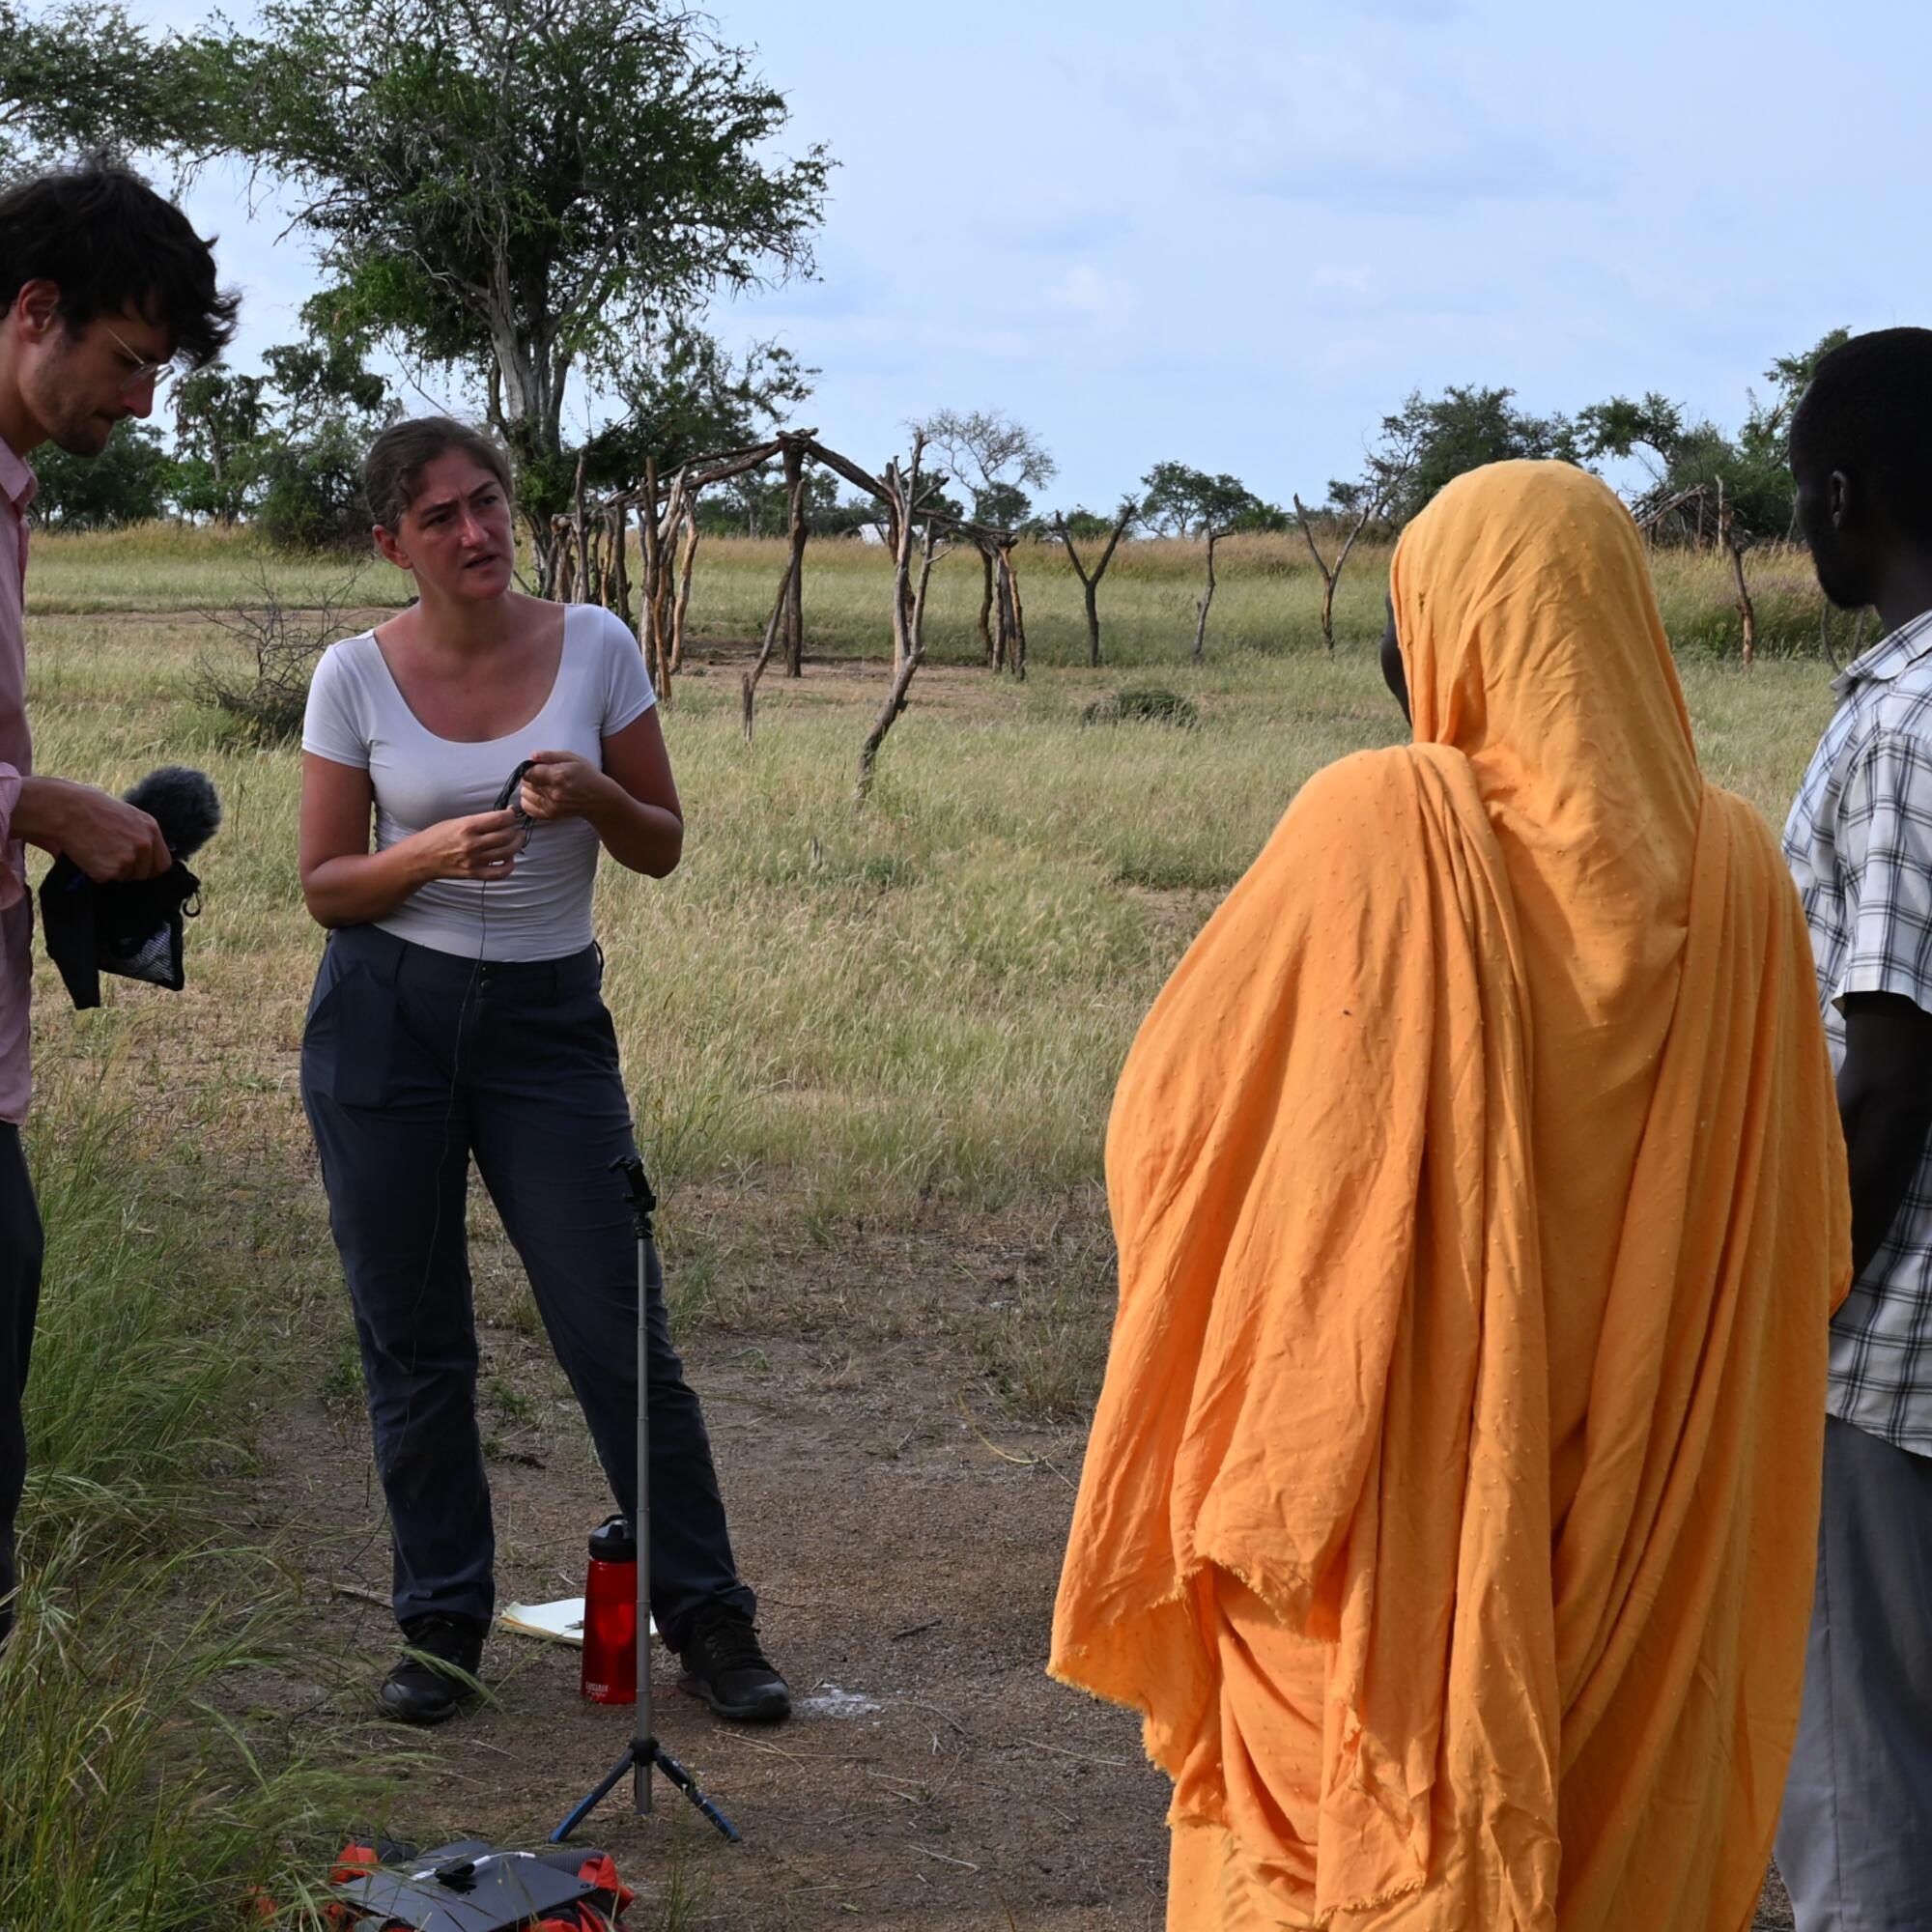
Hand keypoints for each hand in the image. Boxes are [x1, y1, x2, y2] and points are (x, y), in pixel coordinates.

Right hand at [16, 777, 170, 881]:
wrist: (66, 809)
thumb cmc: (91, 808)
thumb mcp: (126, 815)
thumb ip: (140, 833)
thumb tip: (147, 853)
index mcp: (151, 829)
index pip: (163, 863)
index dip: (150, 869)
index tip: (139, 869)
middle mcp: (144, 844)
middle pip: (145, 874)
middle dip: (131, 872)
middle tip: (111, 860)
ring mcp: (128, 858)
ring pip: (125, 877)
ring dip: (112, 871)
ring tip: (96, 851)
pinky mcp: (110, 870)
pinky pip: (105, 879)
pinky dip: (95, 873)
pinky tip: (87, 855)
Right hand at [417, 808, 526, 881]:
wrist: (420, 858)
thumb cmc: (437, 836)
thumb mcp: (457, 821)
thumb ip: (480, 820)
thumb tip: (504, 815)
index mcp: (467, 826)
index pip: (501, 819)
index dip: (511, 815)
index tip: (510, 814)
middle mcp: (472, 843)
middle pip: (507, 835)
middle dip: (514, 829)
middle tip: (514, 827)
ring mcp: (474, 860)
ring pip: (508, 852)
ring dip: (516, 844)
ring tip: (516, 839)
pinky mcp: (474, 873)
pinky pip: (500, 873)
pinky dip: (509, 866)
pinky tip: (510, 859)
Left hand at [519, 750, 616, 823]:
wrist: (599, 799)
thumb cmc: (587, 776)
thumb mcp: (573, 758)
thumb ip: (550, 755)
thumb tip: (532, 755)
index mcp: (558, 775)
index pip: (529, 771)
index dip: (529, 768)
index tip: (536, 767)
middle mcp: (553, 792)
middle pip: (526, 783)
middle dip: (530, 777)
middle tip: (540, 775)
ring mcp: (552, 805)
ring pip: (525, 795)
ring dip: (529, 789)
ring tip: (540, 785)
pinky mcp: (551, 815)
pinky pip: (528, 808)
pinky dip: (528, 801)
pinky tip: (536, 796)